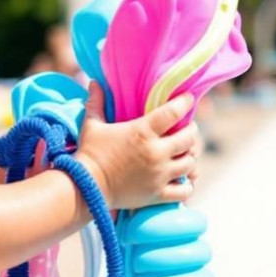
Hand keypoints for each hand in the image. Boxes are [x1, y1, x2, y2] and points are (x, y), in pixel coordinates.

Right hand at [74, 83, 197, 209]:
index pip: (174, 112)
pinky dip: (187, 185)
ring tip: (184, 153)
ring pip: (190, 162)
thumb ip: (96, 102)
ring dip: (190, 156)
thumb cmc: (89, 154)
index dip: (185, 103)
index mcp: (142, 132)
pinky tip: (183, 179)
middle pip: (189, 137)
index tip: (188, 100)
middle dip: (191, 131)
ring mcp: (159, 174)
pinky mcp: (158, 194)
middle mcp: (155, 152)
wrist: (84, 188)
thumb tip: (93, 82)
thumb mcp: (92, 125)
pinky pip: (185, 190)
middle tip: (187, 129)